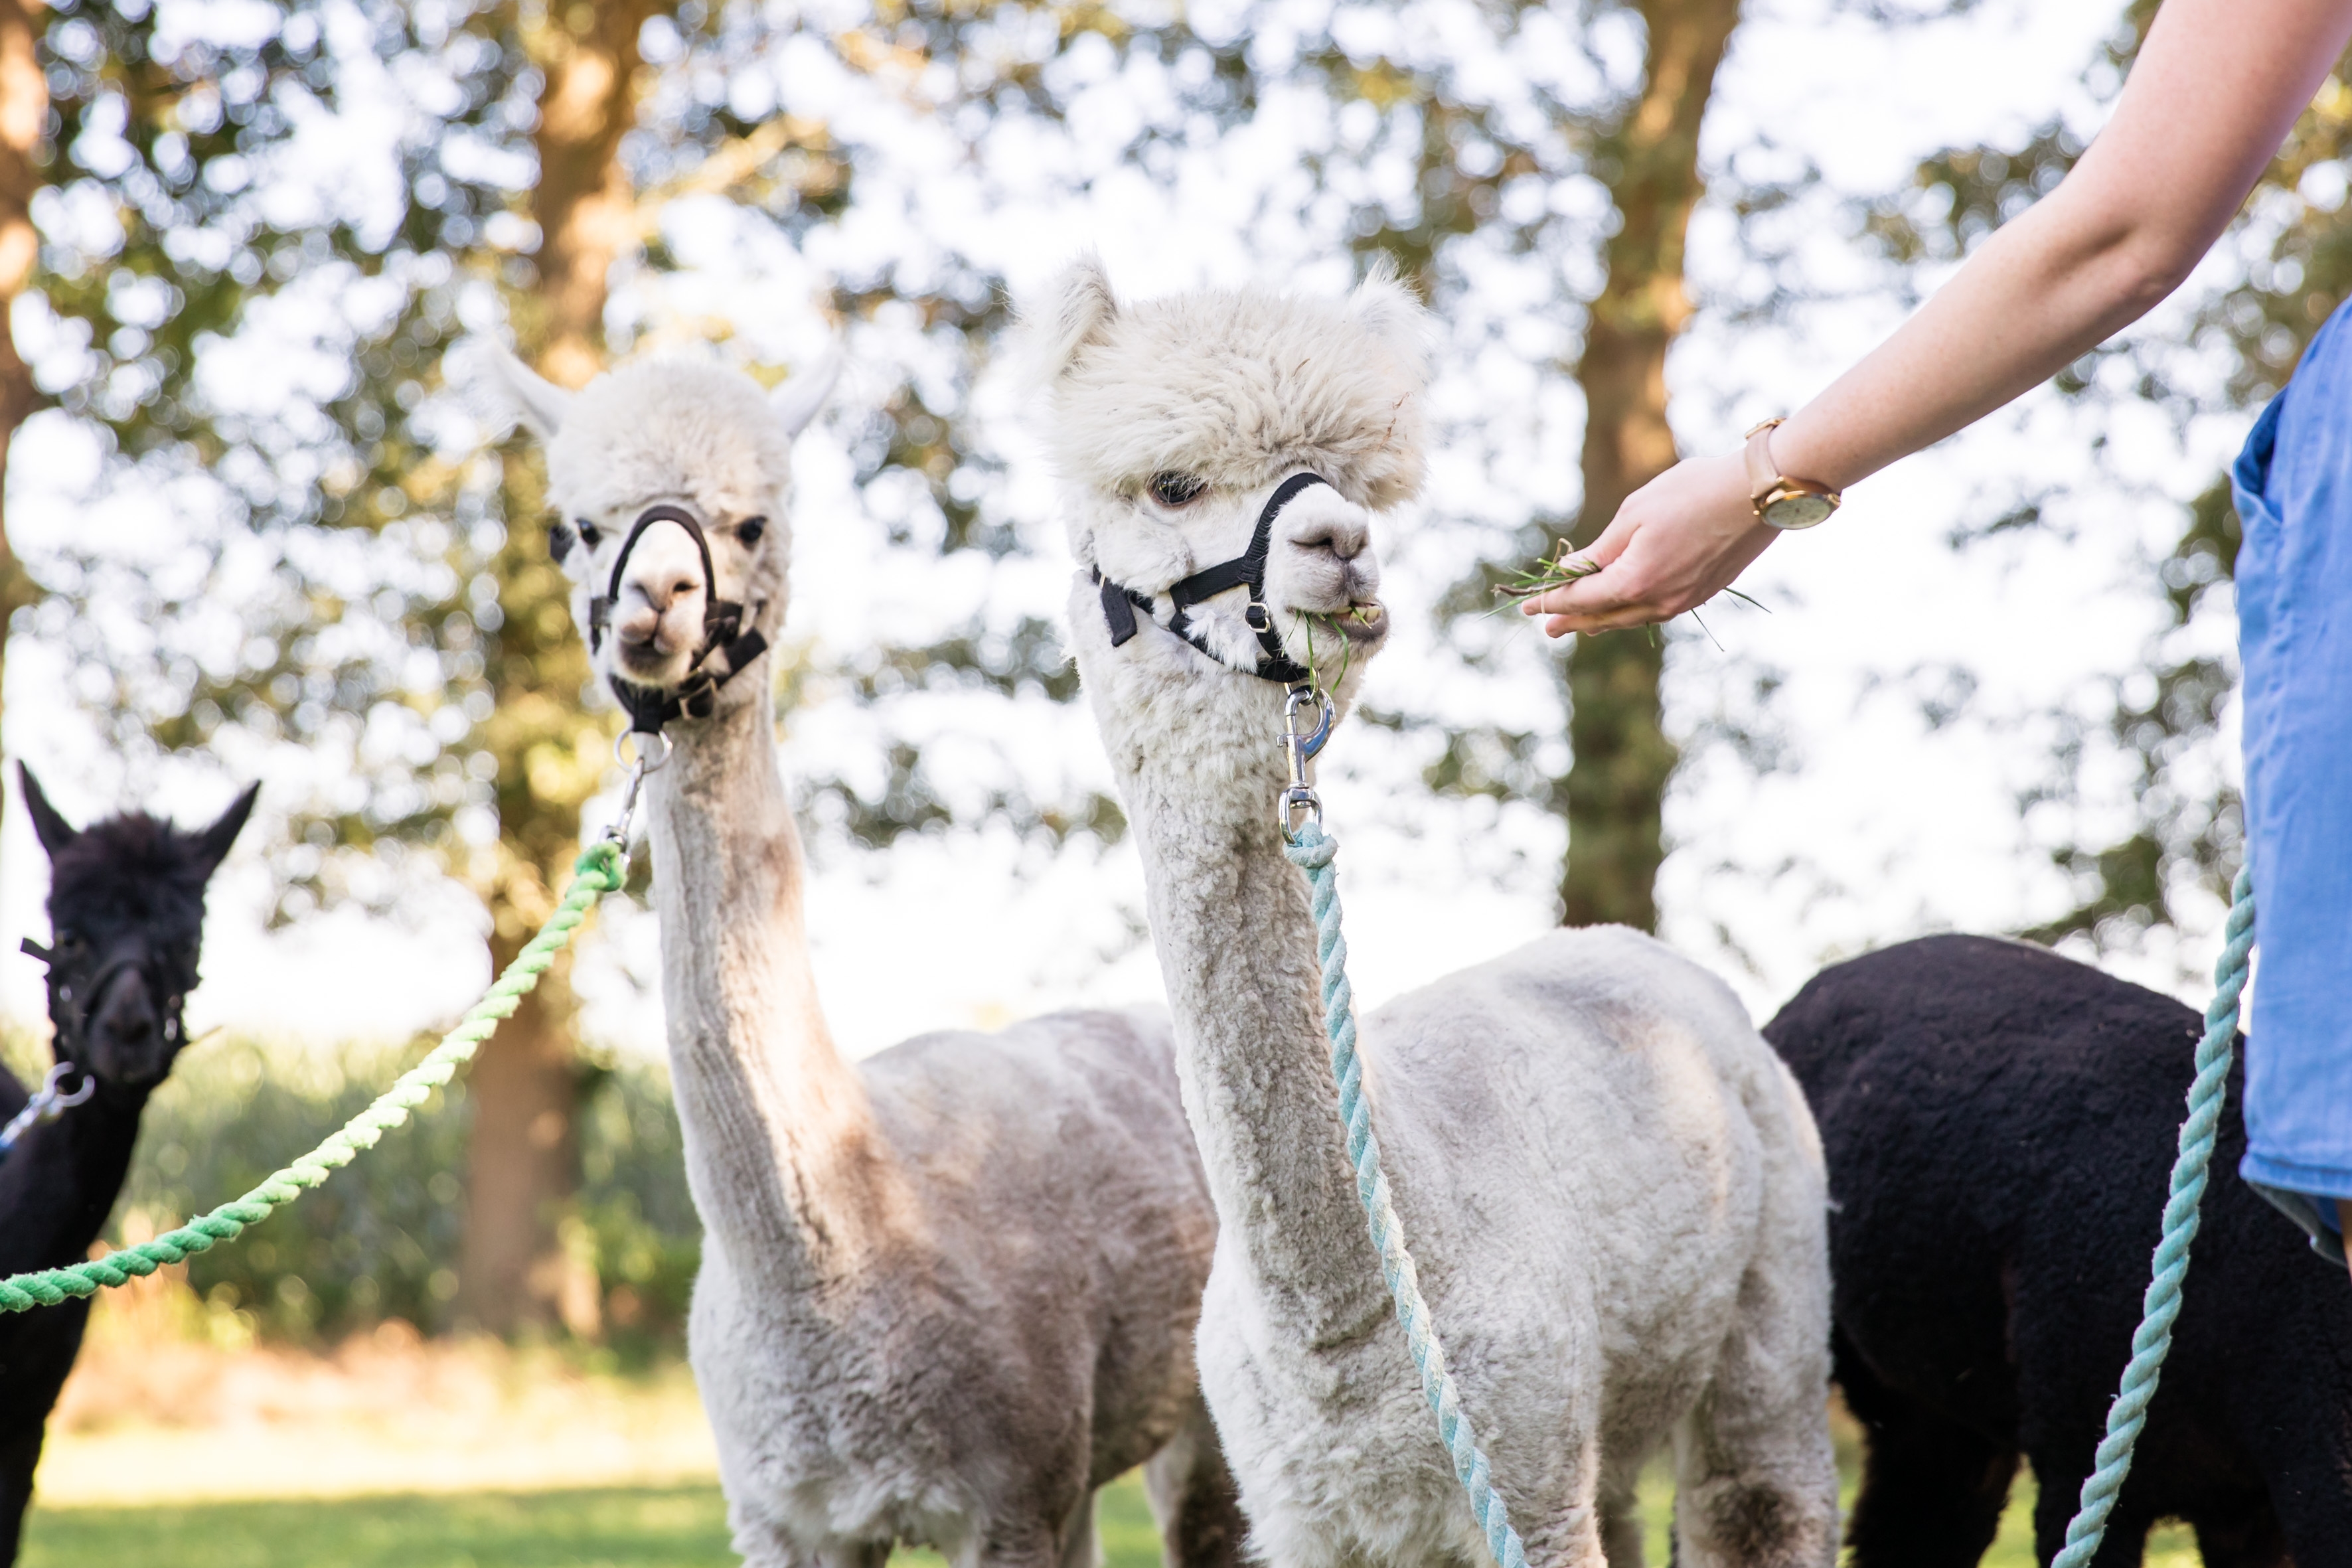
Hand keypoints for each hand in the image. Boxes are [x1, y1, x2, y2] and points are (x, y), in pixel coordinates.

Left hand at [1519, 452, 1781, 635]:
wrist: (1758, 494)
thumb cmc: (1693, 492)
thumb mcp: (1635, 514)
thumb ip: (1602, 549)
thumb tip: (1574, 571)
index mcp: (1635, 580)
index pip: (1581, 599)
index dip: (1551, 602)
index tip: (1528, 607)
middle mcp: (1658, 601)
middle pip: (1604, 617)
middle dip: (1572, 620)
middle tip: (1547, 627)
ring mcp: (1683, 601)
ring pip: (1631, 618)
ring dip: (1602, 620)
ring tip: (1580, 624)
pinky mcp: (1702, 593)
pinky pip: (1655, 611)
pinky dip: (1631, 612)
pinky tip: (1624, 608)